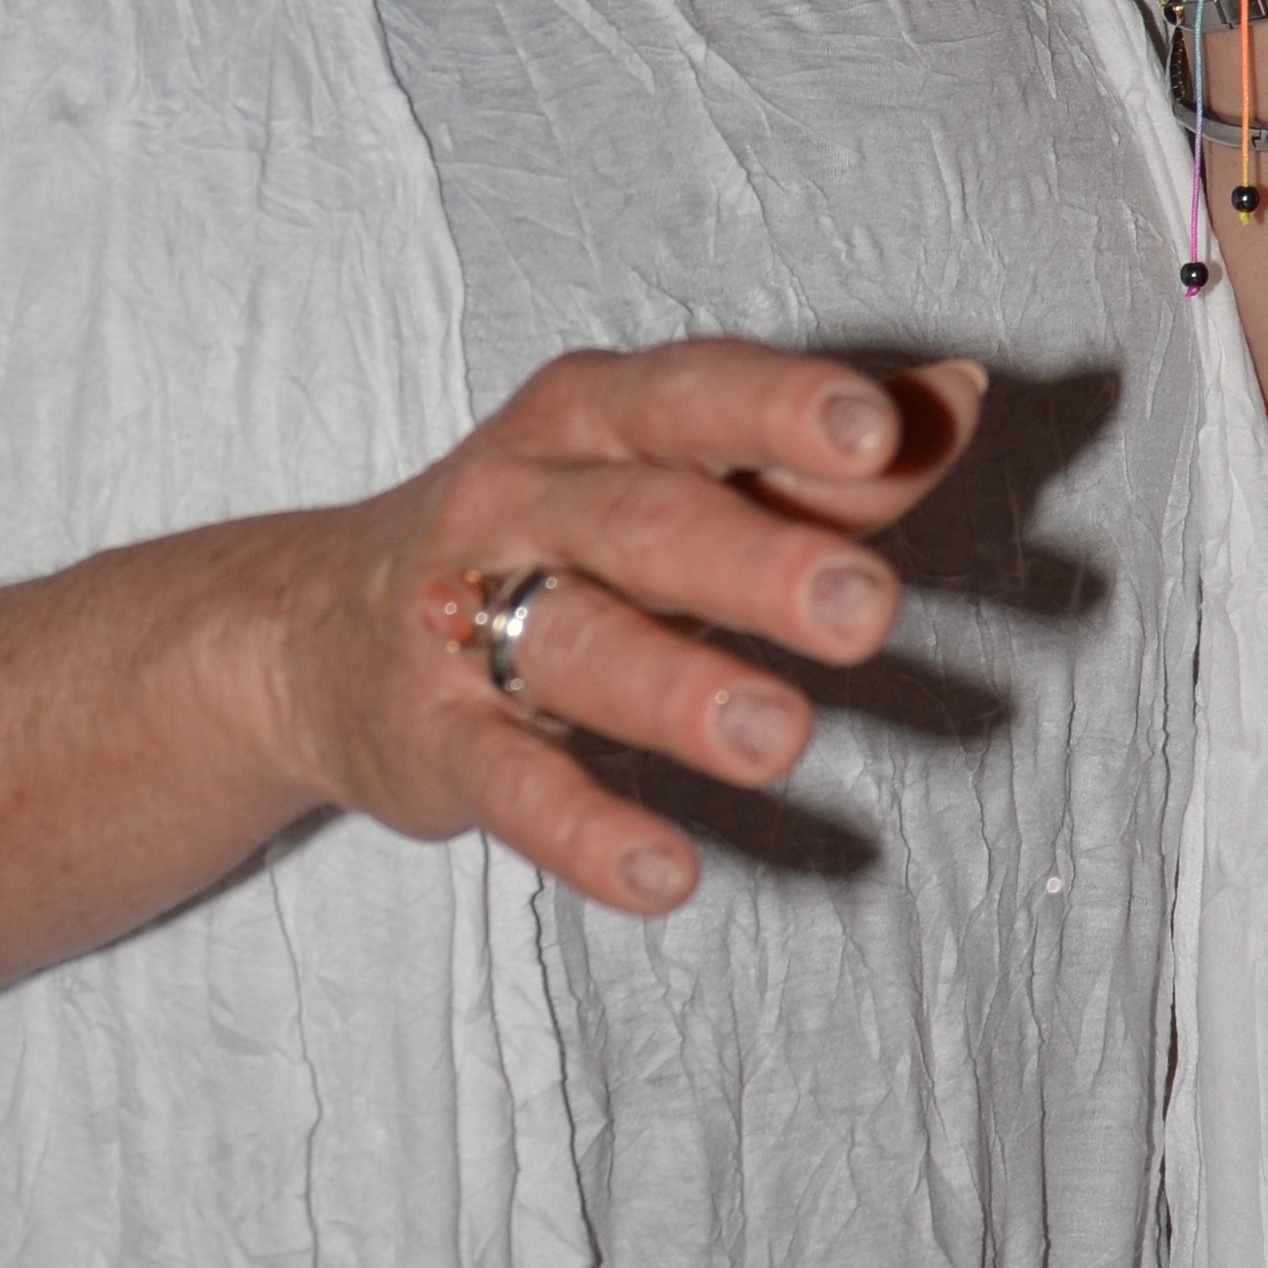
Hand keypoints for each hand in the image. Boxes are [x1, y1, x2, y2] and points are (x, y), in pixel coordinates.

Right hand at [262, 341, 983, 914]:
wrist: (309, 630)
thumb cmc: (544, 528)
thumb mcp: (661, 466)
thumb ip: (812, 452)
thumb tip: (958, 396)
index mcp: (592, 415)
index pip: (691, 395)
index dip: (778, 406)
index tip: (871, 425)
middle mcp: (524, 499)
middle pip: (643, 521)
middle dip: (754, 562)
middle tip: (866, 609)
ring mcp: (468, 622)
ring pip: (579, 649)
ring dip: (680, 691)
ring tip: (781, 737)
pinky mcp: (439, 743)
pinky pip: (513, 788)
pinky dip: (587, 832)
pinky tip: (667, 872)